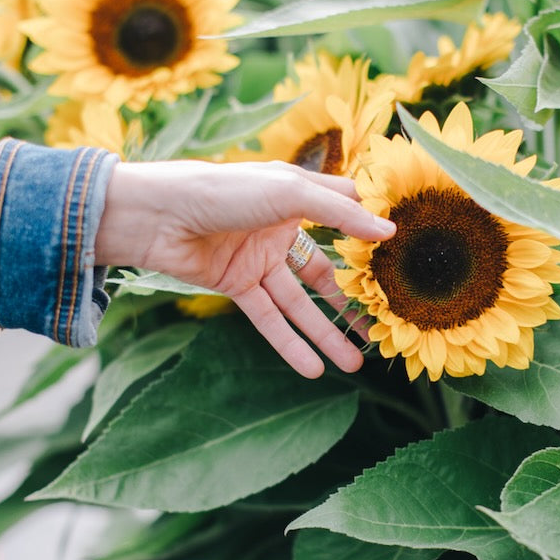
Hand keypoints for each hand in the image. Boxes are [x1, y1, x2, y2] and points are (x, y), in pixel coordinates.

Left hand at [95, 159, 394, 377]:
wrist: (156, 216)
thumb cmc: (222, 190)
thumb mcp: (289, 193)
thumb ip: (341, 214)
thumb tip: (390, 230)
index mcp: (295, 194)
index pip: (343, 212)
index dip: (369, 231)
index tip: (403, 255)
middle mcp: (281, 227)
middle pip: (326, 270)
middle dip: (352, 300)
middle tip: (381, 328)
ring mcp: (259, 259)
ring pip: (301, 303)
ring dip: (325, 333)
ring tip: (356, 363)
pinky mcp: (236, 286)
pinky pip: (269, 319)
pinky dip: (290, 344)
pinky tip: (314, 369)